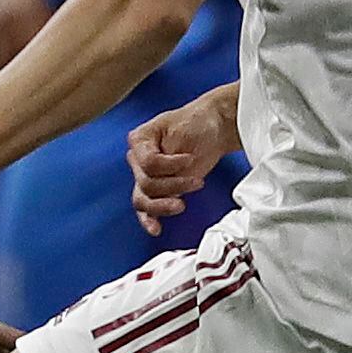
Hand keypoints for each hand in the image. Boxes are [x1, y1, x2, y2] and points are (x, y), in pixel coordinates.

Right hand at [126, 89, 238, 237]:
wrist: (212, 128)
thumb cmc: (197, 123)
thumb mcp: (181, 127)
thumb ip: (169, 151)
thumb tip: (167, 173)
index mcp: (139, 140)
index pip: (147, 163)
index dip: (170, 165)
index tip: (189, 158)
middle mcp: (138, 160)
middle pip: (147, 184)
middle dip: (174, 185)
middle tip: (197, 181)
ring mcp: (147, 176)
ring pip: (144, 200)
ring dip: (164, 204)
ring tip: (181, 204)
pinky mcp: (160, 190)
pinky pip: (146, 210)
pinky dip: (149, 220)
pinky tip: (155, 229)